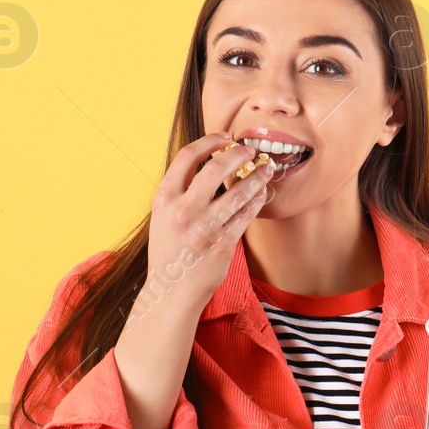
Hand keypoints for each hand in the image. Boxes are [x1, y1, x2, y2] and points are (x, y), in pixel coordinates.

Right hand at [141, 132, 273, 316]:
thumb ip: (180, 190)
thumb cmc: (170, 250)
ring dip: (257, 176)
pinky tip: (261, 193)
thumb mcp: (163, 215)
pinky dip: (257, 199)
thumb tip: (208, 160)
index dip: (209, 141)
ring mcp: (203, 228)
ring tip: (265, 170)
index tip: (225, 138)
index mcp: (164, 198)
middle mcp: (182, 211)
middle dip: (238, 154)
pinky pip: (246, 214)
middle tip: (250, 151)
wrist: (171, 290)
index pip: (187, 156)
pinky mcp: (222, 244)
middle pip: (216, 168)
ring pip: (238, 191)